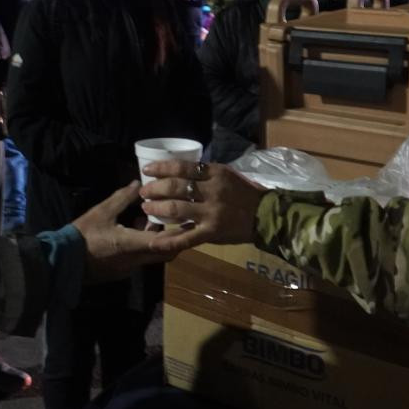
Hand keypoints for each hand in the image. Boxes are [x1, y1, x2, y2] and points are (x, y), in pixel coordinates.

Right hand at [72, 183, 177, 281]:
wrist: (63, 261)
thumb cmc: (83, 234)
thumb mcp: (102, 212)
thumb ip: (122, 198)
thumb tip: (138, 185)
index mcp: (133, 244)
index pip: (165, 243)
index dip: (180, 233)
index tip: (189, 221)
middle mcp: (136, 260)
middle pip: (165, 254)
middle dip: (174, 239)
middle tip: (179, 221)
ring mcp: (129, 268)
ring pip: (152, 256)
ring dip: (157, 242)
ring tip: (154, 221)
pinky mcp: (121, 271)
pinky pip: (140, 259)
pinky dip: (144, 247)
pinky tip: (135, 230)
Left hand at [139, 161, 267, 253]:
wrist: (265, 215)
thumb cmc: (244, 192)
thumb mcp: (226, 175)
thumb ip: (204, 174)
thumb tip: (176, 172)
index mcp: (215, 174)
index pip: (182, 167)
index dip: (161, 168)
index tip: (147, 170)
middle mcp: (212, 191)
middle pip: (175, 187)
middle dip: (154, 189)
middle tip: (144, 191)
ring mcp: (211, 213)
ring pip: (177, 209)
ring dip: (157, 209)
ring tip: (146, 208)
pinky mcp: (212, 233)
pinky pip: (187, 238)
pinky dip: (169, 240)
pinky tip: (155, 241)